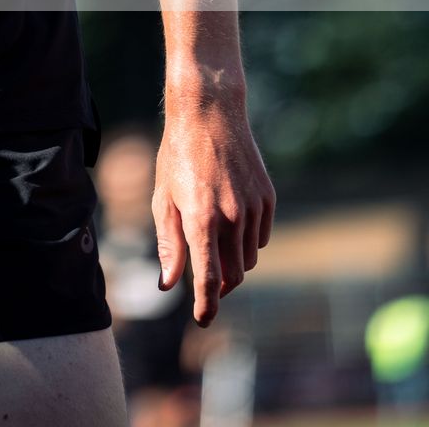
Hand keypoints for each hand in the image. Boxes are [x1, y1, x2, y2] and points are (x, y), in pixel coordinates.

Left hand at [153, 96, 274, 325]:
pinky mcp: (267, 199)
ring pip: (248, 260)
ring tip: (215, 241)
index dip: (206, 305)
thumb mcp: (164, 197)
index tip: (203, 319)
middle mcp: (231, 217)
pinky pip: (261, 238)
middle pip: (232, 275)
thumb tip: (168, 284)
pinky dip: (247, 242)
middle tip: (206, 279)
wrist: (209, 113)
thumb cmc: (178, 154)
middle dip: (219, 284)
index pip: (208, 279)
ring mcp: (253, 208)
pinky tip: (232, 223)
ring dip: (233, 262)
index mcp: (201, 219)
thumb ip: (170, 244)